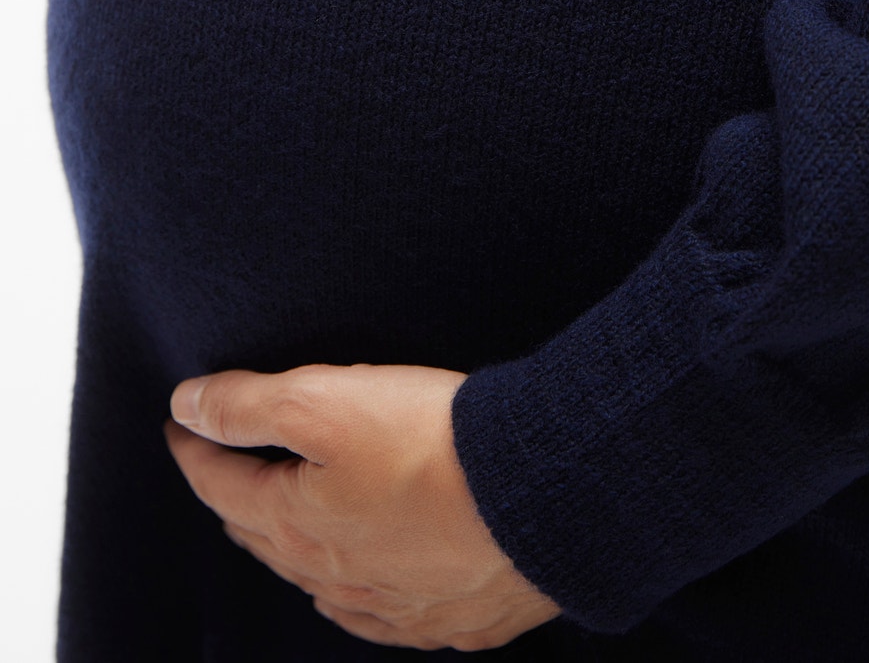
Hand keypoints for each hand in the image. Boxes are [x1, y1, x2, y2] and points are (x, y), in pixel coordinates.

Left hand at [165, 362, 560, 650]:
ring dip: (293, 544)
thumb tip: (187, 406)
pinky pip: (381, 614)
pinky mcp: (449, 616)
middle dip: (237, 496)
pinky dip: (354, 594)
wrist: (542, 494)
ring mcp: (392, 605)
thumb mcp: (326, 400)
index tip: (180, 421)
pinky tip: (355, 590)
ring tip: (281, 518)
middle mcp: (335, 576)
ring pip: (319, 578)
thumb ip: (250, 403)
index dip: (196, 445)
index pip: (223, 484)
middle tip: (224, 463)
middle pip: (266, 535)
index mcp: (296, 524)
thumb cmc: (433, 442)